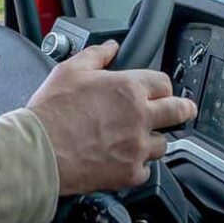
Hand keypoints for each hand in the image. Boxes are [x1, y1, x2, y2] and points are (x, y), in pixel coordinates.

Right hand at [27, 42, 196, 194]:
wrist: (39, 152)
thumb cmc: (51, 113)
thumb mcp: (70, 71)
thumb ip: (96, 55)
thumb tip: (110, 48)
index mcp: (128, 89)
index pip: (164, 83)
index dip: (161, 86)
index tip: (161, 91)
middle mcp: (140, 118)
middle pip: (179, 112)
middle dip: (183, 110)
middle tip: (184, 111)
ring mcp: (137, 148)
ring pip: (162, 144)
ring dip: (153, 140)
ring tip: (136, 139)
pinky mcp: (129, 174)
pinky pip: (145, 170)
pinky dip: (137, 166)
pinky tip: (122, 160)